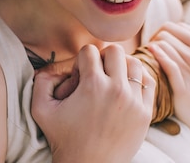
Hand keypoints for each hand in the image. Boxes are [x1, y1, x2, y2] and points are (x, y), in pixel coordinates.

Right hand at [32, 44, 153, 162]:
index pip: (90, 50)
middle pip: (115, 51)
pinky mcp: (145, 113)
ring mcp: (134, 101)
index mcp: (92, 85)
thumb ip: (41, 82)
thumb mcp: (41, 110)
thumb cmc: (64, 139)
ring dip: (122, 67)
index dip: (81, 60)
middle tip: (96, 76)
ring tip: (112, 81)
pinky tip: (126, 89)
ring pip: (134, 63)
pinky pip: (148, 82)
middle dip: (102, 58)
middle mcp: (116, 90)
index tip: (80, 77)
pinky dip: (138, 80)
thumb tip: (50, 67)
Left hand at [147, 22, 189, 146]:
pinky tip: (150, 60)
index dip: (158, 34)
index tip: (155, 46)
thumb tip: (180, 24)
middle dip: (152, 42)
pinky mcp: (184, 86)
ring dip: (150, 51)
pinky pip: (168, 64)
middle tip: (149, 54)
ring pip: (162, 46)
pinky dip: (157, 58)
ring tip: (148, 59)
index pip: (171, 26)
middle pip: (164, 35)